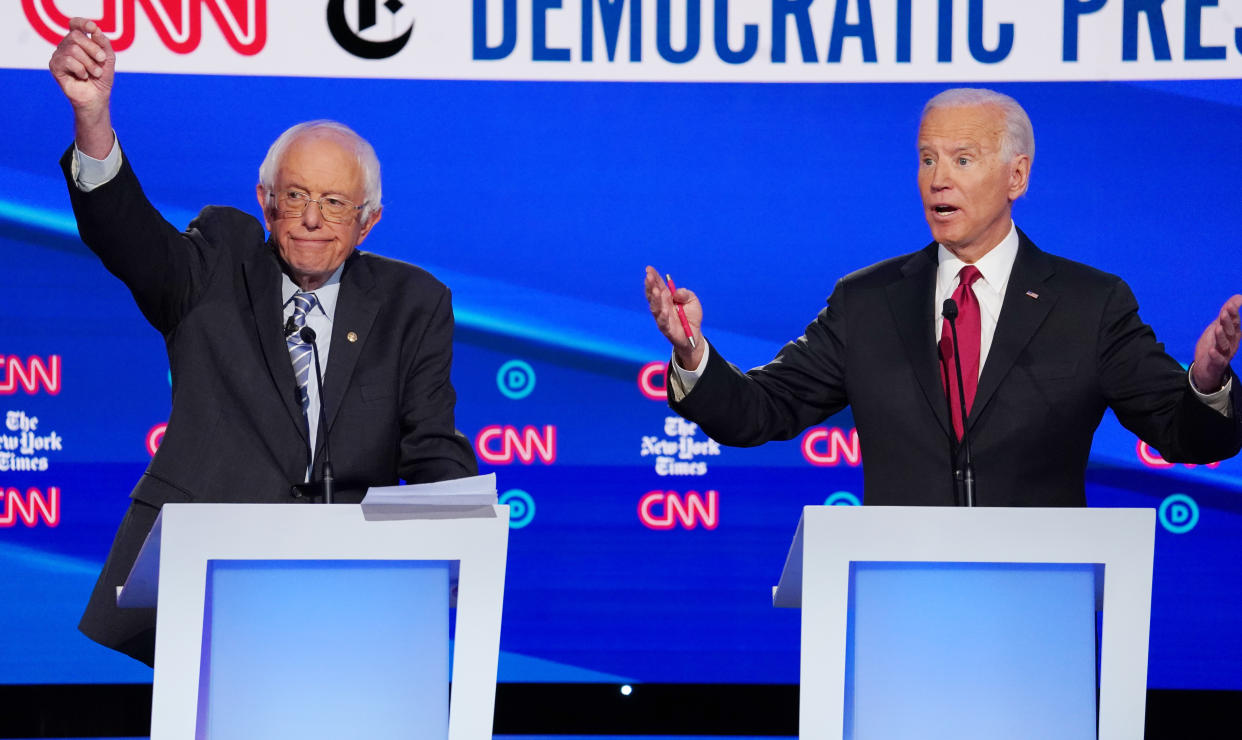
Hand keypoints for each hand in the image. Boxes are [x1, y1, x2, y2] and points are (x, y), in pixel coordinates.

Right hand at [48, 17, 114, 156]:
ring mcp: (59, 55)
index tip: (93, 29)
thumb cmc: (102, 77)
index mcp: (79, 41)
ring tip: (95, 73)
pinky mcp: (54, 67)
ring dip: (89, 63)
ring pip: (72, 49)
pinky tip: (83, 76)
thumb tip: (95, 31)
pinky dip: (80, 69)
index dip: (82, 23)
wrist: (97, 98)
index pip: (75, 24)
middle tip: (101, 61)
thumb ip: (103, 43)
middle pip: (76, 36)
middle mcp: (66, 45)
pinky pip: (67, 60)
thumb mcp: (108, 58)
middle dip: (93, 49)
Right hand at [644, 265, 703, 369]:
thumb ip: (686, 294)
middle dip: (651, 285)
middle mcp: (662, 306)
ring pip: (655, 307)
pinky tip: (663, 310)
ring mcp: (662, 317)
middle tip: (649, 276)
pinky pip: (663, 322)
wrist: (694, 335)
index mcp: (666, 297)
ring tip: (655, 290)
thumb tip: (676, 292)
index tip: (649, 268)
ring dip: (654, 299)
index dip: (653, 277)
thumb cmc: (691, 316)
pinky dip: (662, 315)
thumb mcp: (693, 300)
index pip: (658, 285)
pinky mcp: (666, 328)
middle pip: (653, 294)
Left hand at [1191, 294, 1241, 392]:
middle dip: (1228, 322)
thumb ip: (1227, 313)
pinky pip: (1218, 359)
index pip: (1234, 322)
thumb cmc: (1215, 343)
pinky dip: (1216, 355)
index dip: (1232, 314)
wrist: (1207, 367)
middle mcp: (1231, 342)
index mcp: (1232, 333)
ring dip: (1221, 336)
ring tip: (1217, 329)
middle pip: (1230, 331)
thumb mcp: (1219, 326)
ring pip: (1224, 344)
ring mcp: (1225, 353)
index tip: (1229, 305)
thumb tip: (1239, 296)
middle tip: (1223, 313)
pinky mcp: (1217, 363)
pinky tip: (1212, 351)